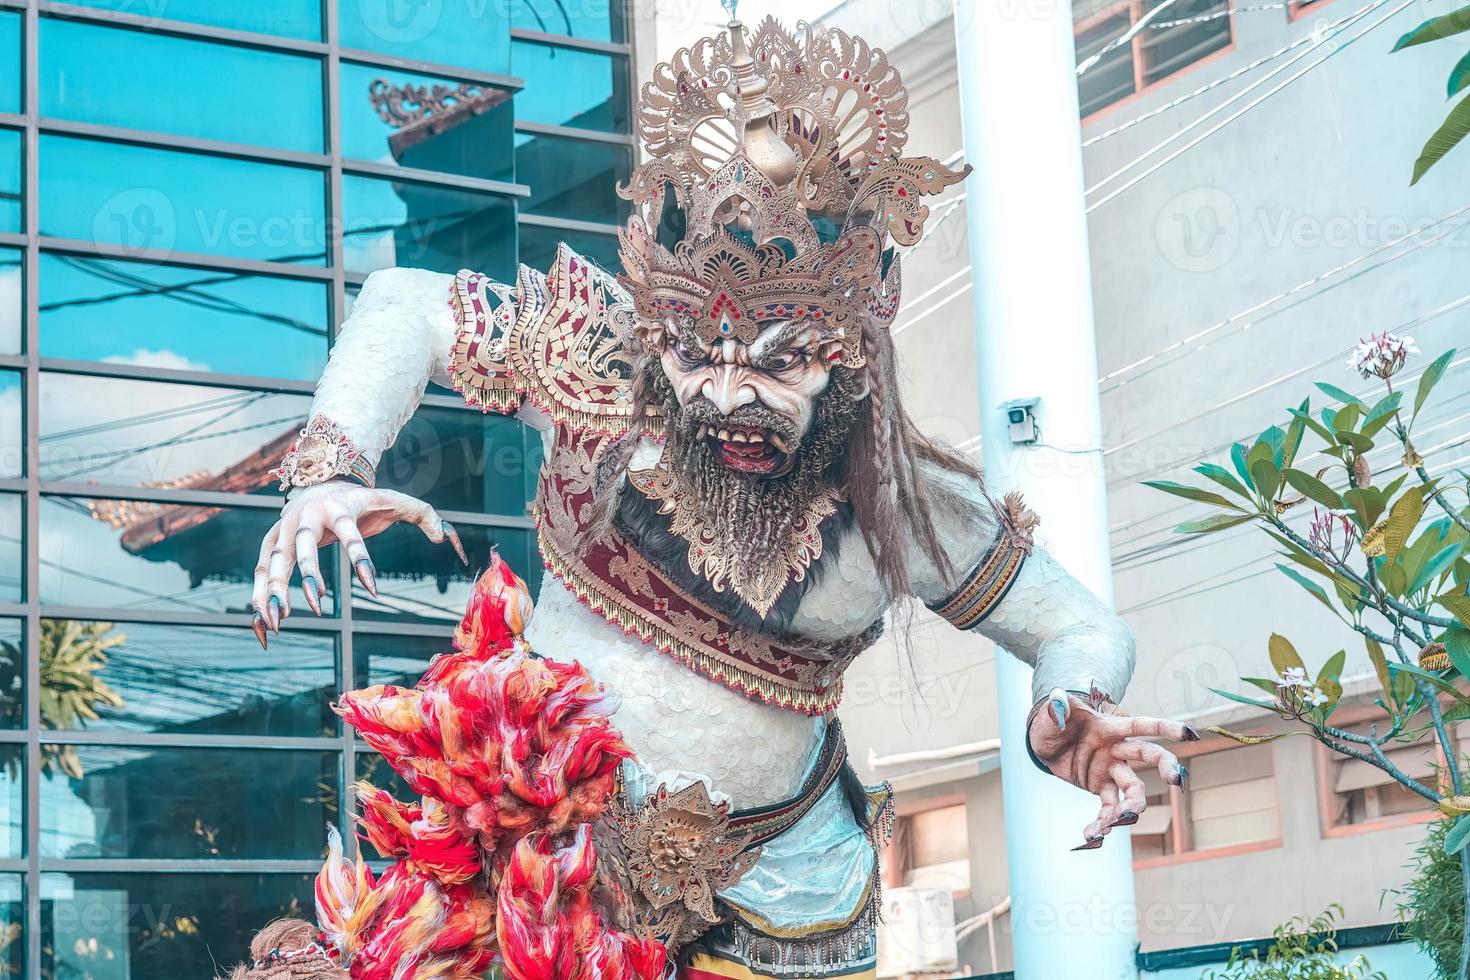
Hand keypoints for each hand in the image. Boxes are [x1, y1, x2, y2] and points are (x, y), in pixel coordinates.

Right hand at [251, 481, 466, 647]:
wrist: (321, 480)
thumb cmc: (361, 499)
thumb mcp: (393, 500)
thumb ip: (421, 514)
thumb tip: (442, 537)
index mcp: (338, 506)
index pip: (350, 534)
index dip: (361, 559)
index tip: (374, 588)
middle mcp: (306, 516)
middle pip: (303, 544)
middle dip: (308, 574)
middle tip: (318, 605)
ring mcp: (283, 529)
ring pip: (272, 560)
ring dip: (272, 589)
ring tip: (278, 621)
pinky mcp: (269, 542)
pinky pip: (259, 571)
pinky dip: (258, 595)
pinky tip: (263, 623)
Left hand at [1027, 687, 1197, 850]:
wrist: (1041, 742)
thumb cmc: (1052, 720)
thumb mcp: (1051, 710)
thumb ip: (1057, 705)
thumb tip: (1059, 704)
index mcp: (1109, 728)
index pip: (1141, 726)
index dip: (1165, 728)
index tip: (1189, 734)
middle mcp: (1116, 749)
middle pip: (1149, 756)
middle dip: (1166, 767)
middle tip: (1175, 780)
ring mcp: (1110, 770)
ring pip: (1132, 790)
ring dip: (1130, 808)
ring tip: (1113, 823)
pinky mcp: (1100, 787)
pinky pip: (1108, 808)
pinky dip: (1103, 823)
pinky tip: (1092, 835)